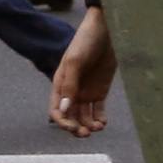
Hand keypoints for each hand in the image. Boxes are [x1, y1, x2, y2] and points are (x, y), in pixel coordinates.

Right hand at [50, 6, 116, 137]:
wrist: (105, 30)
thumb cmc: (85, 41)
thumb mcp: (75, 61)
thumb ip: (69, 85)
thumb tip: (64, 109)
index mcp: (60, 85)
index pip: (57, 111)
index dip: (63, 123)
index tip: (73, 128)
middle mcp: (71, 91)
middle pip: (70, 118)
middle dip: (76, 128)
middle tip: (86, 132)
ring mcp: (86, 92)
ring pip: (84, 117)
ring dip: (89, 126)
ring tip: (98, 127)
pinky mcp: (100, 91)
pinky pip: (98, 111)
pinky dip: (99, 119)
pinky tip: (103, 122)